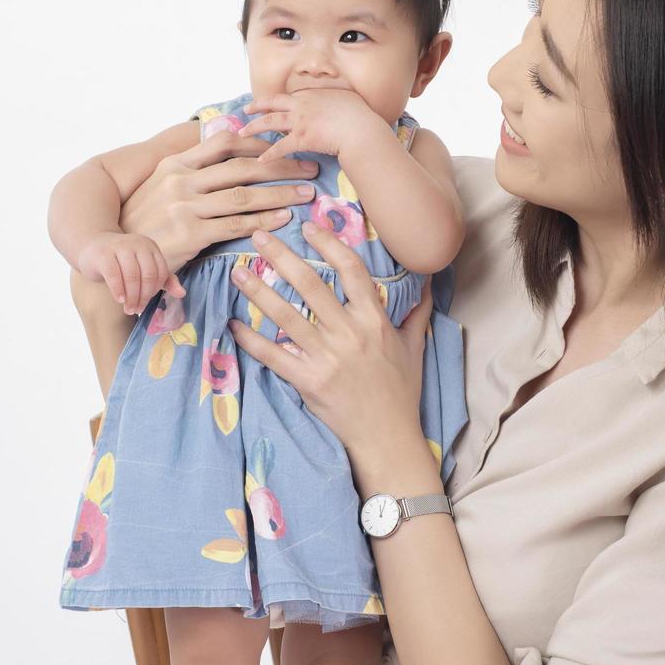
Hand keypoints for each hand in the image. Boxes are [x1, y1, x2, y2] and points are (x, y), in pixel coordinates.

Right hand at [76, 232, 185, 314]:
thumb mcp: (143, 267)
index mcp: (150, 247)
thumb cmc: (121, 261)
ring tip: (128, 308)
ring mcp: (120, 247)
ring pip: (132, 276)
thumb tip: (182, 294)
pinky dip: (118, 290)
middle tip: (137, 309)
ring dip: (132, 296)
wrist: (91, 246)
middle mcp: (137, 243)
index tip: (147, 302)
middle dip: (144, 296)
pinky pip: (114, 275)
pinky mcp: (103, 254)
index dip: (155, 290)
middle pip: (148, 275)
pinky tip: (119, 299)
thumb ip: (164, 279)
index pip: (160, 272)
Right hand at [117, 129, 320, 275]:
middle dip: (282, 165)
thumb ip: (191, 170)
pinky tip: (284, 218)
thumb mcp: (160, 186)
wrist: (116, 255)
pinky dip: (264, 220)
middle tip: (310, 168)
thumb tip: (227, 155)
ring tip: (307, 193)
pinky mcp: (190, 235)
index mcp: (175, 163)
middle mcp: (180, 181)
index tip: (285, 145)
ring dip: (281, 193)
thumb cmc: (144, 221)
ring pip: (245, 195)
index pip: (224, 142)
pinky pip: (236, 225)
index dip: (259, 142)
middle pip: (242, 166)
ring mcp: (184, 207)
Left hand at [225, 222, 436, 476]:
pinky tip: (235, 325)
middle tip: (258, 236)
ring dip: (258, 292)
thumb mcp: (414, 347)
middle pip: (311, 285)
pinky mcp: (308, 382)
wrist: (388, 437)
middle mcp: (350, 334)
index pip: (352, 271)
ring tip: (237, 273)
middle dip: (281, 257)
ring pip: (286, 316)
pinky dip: (252, 341)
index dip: (330, 245)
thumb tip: (428, 282)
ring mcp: (327, 358)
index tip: (309, 228)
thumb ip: (417, 311)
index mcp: (375, 321)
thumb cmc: (402, 391)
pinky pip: (274, 356)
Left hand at [239, 89, 392, 163]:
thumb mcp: (347, 98)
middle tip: (246, 110)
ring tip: (242, 132)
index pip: (289, 96)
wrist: (361, 129)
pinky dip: (269, 154)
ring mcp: (300, 121)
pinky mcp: (301, 138)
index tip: (269, 102)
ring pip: (270, 122)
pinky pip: (280, 147)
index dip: (277, 100)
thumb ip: (336, 99)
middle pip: (273, 103)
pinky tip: (260, 160)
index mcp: (312, 95)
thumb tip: (337, 102)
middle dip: (257, 106)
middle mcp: (302, 104)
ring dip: (254, 127)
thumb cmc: (360, 115)